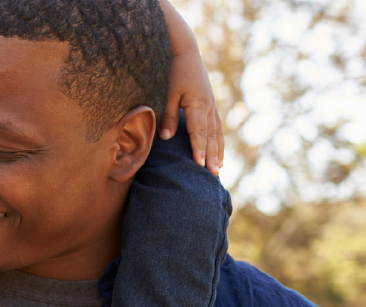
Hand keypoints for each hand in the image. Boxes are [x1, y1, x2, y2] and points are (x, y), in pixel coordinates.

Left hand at [158, 0, 223, 174]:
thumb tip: (167, 137)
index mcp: (198, 104)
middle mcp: (208, 107)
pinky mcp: (210, 103)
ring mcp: (211, 105)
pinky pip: (216, 125)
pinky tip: (218, 149)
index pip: (199, 132)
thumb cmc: (173, 71)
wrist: (185, 51)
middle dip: (212, 156)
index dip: (200, 149)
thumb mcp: (167, 93)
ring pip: (217, 132)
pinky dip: (217, 139)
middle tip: (214, 174)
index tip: (200, 165)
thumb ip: (169, 116)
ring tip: (219, 167)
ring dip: (218, 150)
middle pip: (211, 136)